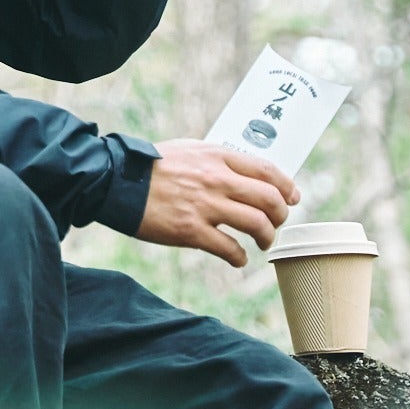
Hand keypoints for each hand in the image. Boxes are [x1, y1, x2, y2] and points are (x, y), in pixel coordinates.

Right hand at [135, 138, 299, 267]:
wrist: (116, 181)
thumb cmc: (151, 166)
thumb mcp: (189, 150)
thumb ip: (217, 160)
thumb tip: (242, 173)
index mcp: (217, 156)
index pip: (267, 170)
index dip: (286, 186)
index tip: (293, 197)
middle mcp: (217, 179)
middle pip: (269, 199)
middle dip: (280, 215)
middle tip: (276, 223)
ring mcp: (205, 206)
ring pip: (256, 224)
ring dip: (266, 237)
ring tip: (261, 243)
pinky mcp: (191, 231)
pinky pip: (229, 248)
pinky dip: (239, 257)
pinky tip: (238, 259)